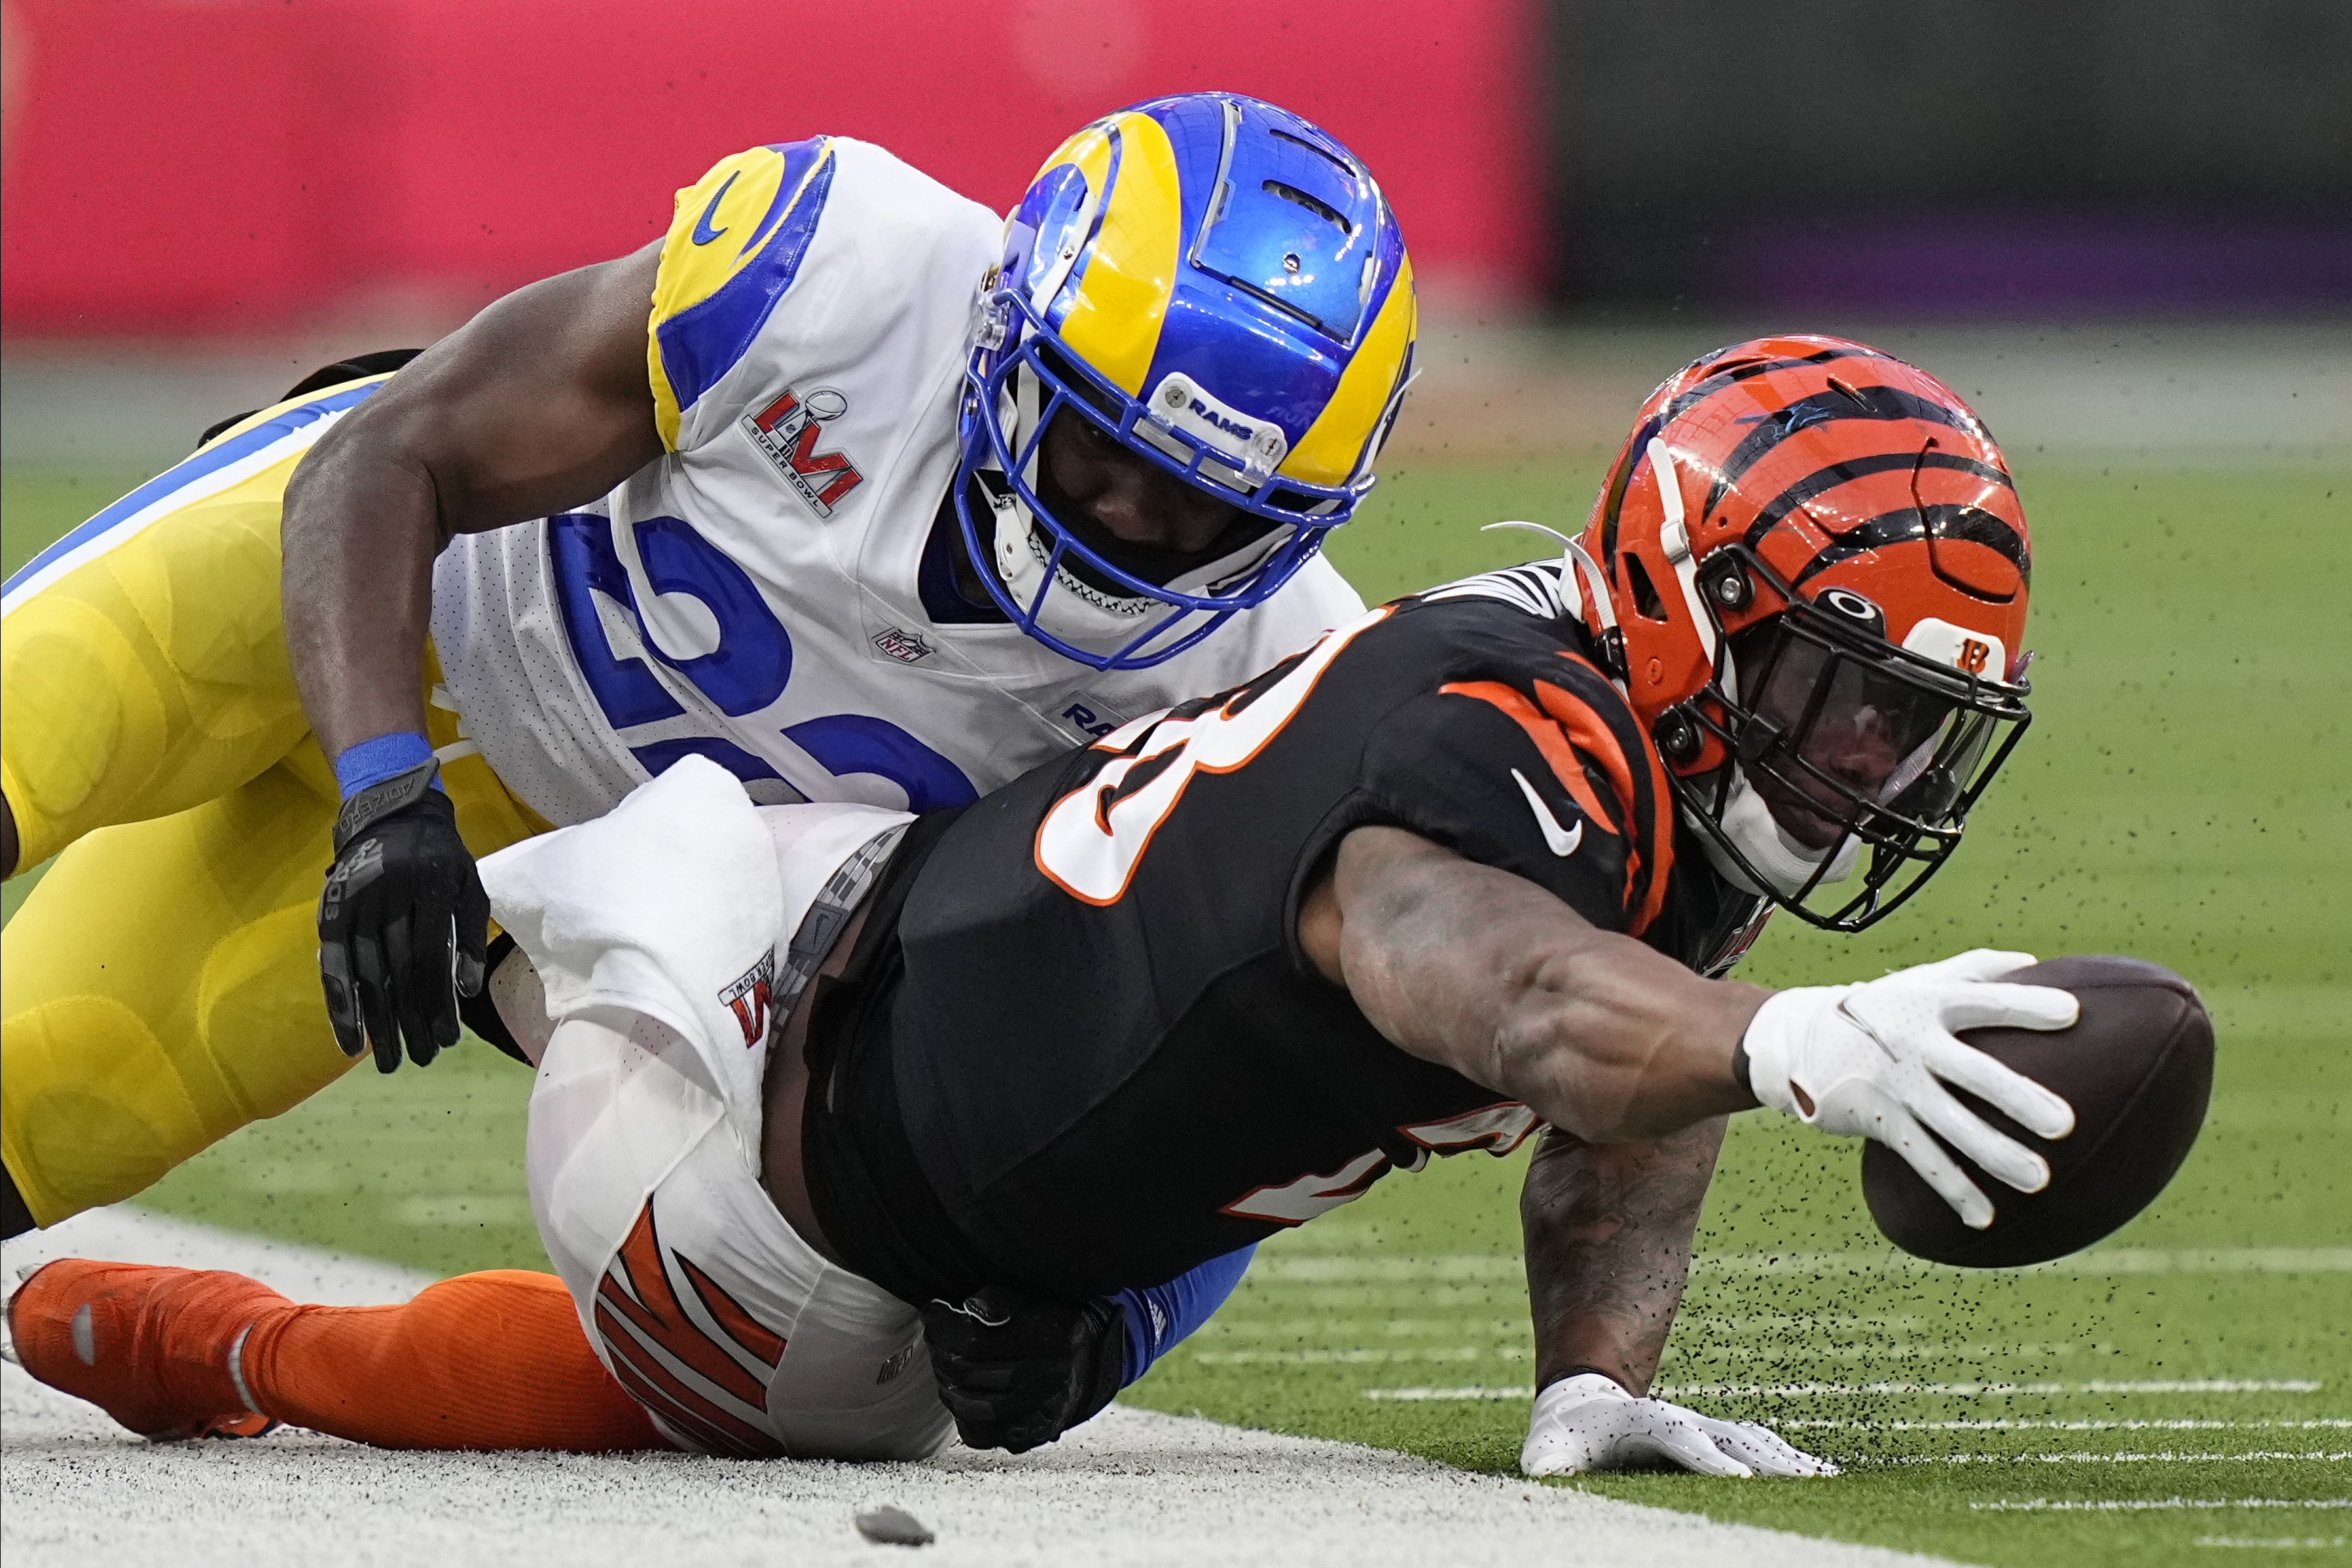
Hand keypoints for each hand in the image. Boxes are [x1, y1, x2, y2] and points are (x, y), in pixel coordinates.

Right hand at [317, 761, 489, 1071]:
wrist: (391, 814)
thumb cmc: (441, 858)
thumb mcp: (470, 886)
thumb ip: (470, 939)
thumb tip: (465, 993)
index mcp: (431, 889)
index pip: (432, 959)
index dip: (438, 1002)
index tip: (447, 1040)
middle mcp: (390, 898)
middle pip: (399, 972)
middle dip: (410, 1021)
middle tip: (421, 1059)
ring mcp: (356, 905)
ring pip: (366, 975)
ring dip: (377, 1023)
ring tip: (388, 1060)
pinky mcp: (331, 912)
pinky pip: (334, 965)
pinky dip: (340, 1004)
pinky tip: (349, 1039)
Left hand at [921, 1286, 1125, 1453]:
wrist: (1086, 1366)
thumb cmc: (1052, 1324)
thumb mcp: (1034, 1298)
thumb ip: (1001, 1298)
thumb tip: (968, 1306)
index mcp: (1051, 1341)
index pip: (975, 1342)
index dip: (944, 1325)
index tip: (932, 1310)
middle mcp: (1047, 1383)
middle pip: (966, 1373)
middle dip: (940, 1348)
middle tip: (934, 1332)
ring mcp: (1036, 1417)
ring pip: (966, 1404)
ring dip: (944, 1378)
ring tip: (944, 1358)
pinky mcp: (1025, 1439)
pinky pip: (974, 1431)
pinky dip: (958, 1409)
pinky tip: (958, 1388)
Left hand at [1520, 1372, 1835, 1477]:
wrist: (1589, 1401)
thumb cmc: (1569, 1435)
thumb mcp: (1550, 1446)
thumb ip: (1545, 1458)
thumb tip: (1536, 1473)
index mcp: (1642, 1422)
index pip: (1678, 1437)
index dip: (1704, 1456)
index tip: (1734, 1476)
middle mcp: (1681, 1420)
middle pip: (1728, 1435)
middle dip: (1762, 1455)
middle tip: (1797, 1478)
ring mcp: (1703, 1426)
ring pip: (1752, 1437)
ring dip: (1786, 1456)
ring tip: (1822, 1476)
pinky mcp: (1718, 1437)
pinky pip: (1759, 1443)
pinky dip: (1790, 1457)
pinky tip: (1823, 1473)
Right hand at [1741, 949, 2077, 1227]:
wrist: (1798, 1040)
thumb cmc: (1876, 1009)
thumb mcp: (1917, 980)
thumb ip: (1974, 970)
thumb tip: (2036, 962)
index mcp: (1929, 1003)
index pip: (1984, 1002)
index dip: (2027, 1006)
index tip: (2073, 1014)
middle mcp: (1913, 1044)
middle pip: (1973, 1073)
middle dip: (2017, 1099)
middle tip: (2064, 1124)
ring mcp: (1895, 1086)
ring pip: (1950, 1125)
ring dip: (1993, 1154)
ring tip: (2038, 1180)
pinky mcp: (1880, 1120)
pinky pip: (1922, 1158)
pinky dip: (1952, 1189)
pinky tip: (1984, 1218)